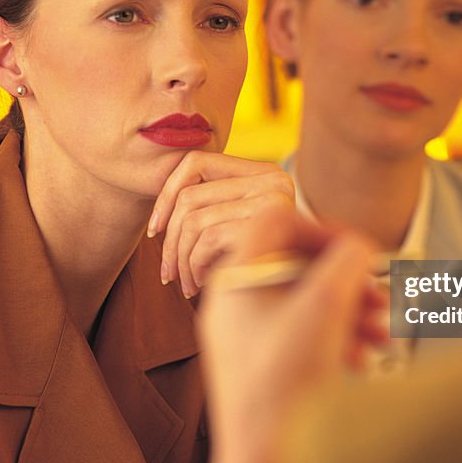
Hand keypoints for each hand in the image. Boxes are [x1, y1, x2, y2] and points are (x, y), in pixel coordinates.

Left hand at [148, 151, 294, 297]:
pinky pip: (208, 238)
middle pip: (190, 196)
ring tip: (186, 284)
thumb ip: (214, 207)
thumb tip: (159, 213)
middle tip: (168, 274)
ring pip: (194, 220)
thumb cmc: (265, 269)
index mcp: (265, 172)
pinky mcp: (270, 222)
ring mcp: (273, 198)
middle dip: (169, 241)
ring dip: (180, 259)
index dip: (165, 195)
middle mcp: (274, 178)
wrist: (307, 300)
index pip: (195, 162)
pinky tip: (199, 285)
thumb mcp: (239, 229)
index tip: (155, 231)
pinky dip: (194, 265)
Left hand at [200, 205, 386, 449]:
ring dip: (349, 312)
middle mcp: (234, 304)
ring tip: (382, 336)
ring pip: (305, 304)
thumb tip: (357, 247)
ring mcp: (246, 338)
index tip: (359, 251)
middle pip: (297, 267)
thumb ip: (346, 263)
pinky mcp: (261, 368)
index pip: (277, 223)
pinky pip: (302, 337)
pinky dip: (336, 341)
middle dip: (347, 281)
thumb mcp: (324, 309)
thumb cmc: (286, 386)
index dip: (322, 228)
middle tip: (380, 300)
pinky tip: (361, 363)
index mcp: (236, 280)